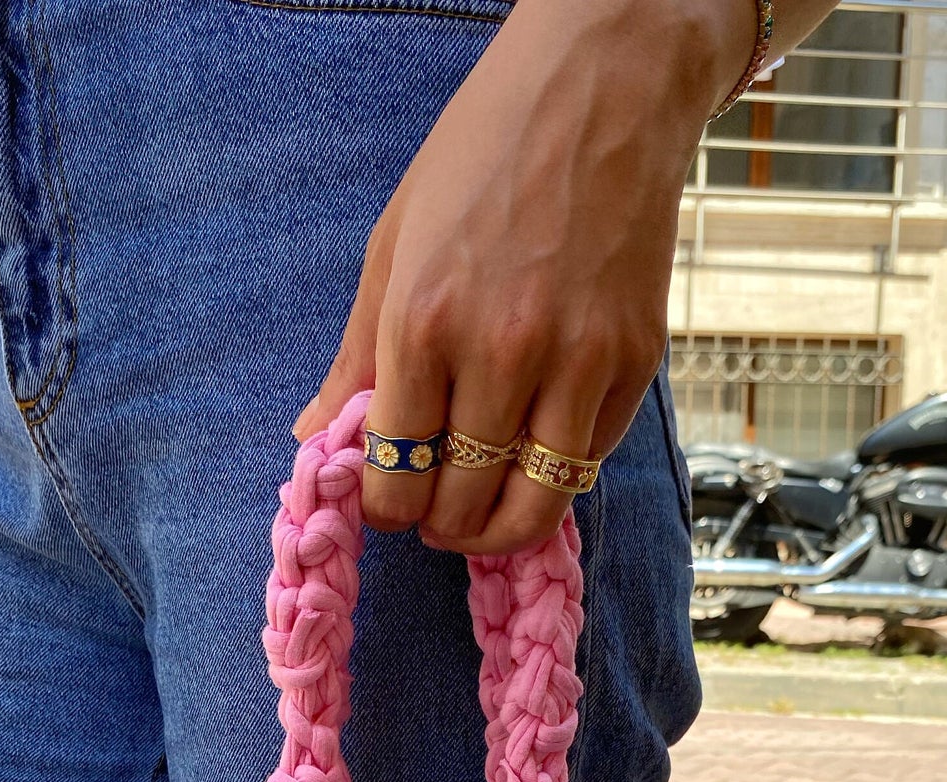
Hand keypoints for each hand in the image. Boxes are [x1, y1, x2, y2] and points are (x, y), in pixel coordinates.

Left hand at [294, 0, 755, 554]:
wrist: (605, 85)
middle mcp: (502, 351)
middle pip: (460, 503)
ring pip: (531, 507)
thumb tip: (313, 439)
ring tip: (479, 519)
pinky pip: (585, 464)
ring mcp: (577, 361)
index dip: (385, 506)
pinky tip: (530, 459)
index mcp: (424, 321)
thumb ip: (357, 355)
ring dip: (496, 531)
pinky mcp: (634, 363)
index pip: (395, 473)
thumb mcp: (393, 243)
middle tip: (431, 515)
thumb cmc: (484, 154)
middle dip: (436, 525)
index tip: (388, 500)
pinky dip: (553, 479)